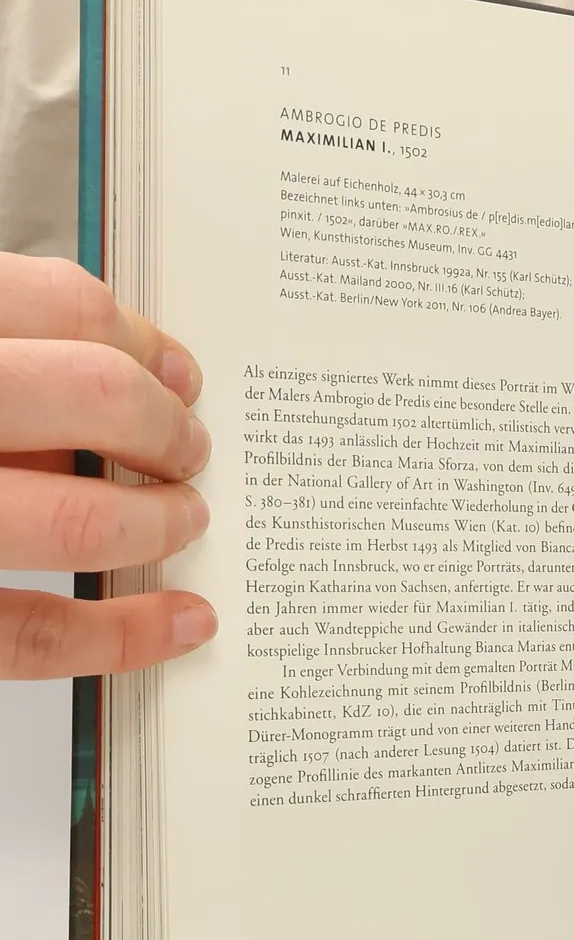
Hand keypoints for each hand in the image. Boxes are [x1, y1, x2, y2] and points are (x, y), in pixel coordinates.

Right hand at [0, 253, 215, 677]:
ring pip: (78, 519)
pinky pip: (32, 632)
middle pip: (88, 395)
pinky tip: (181, 620)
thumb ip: (8, 359)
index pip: (55, 304)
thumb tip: (112, 379)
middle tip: (189, 451)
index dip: (136, 340)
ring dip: (159, 522)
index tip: (175, 371)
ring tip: (185, 521)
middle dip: (164, 427)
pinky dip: (122, 634)